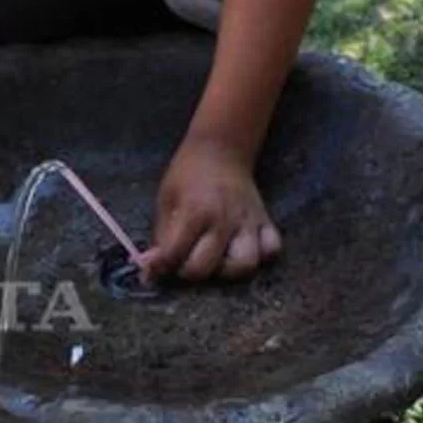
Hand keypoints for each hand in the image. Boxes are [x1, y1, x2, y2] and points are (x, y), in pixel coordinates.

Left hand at [138, 138, 281, 281]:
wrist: (221, 150)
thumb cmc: (187, 175)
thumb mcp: (165, 201)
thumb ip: (161, 236)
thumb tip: (150, 268)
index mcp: (194, 212)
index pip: (175, 254)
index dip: (159, 267)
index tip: (153, 269)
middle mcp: (223, 220)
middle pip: (206, 267)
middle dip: (188, 272)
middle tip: (183, 262)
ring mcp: (248, 222)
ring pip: (245, 264)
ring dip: (227, 270)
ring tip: (216, 261)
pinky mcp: (266, 221)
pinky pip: (272, 248)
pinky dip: (261, 256)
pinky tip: (242, 250)